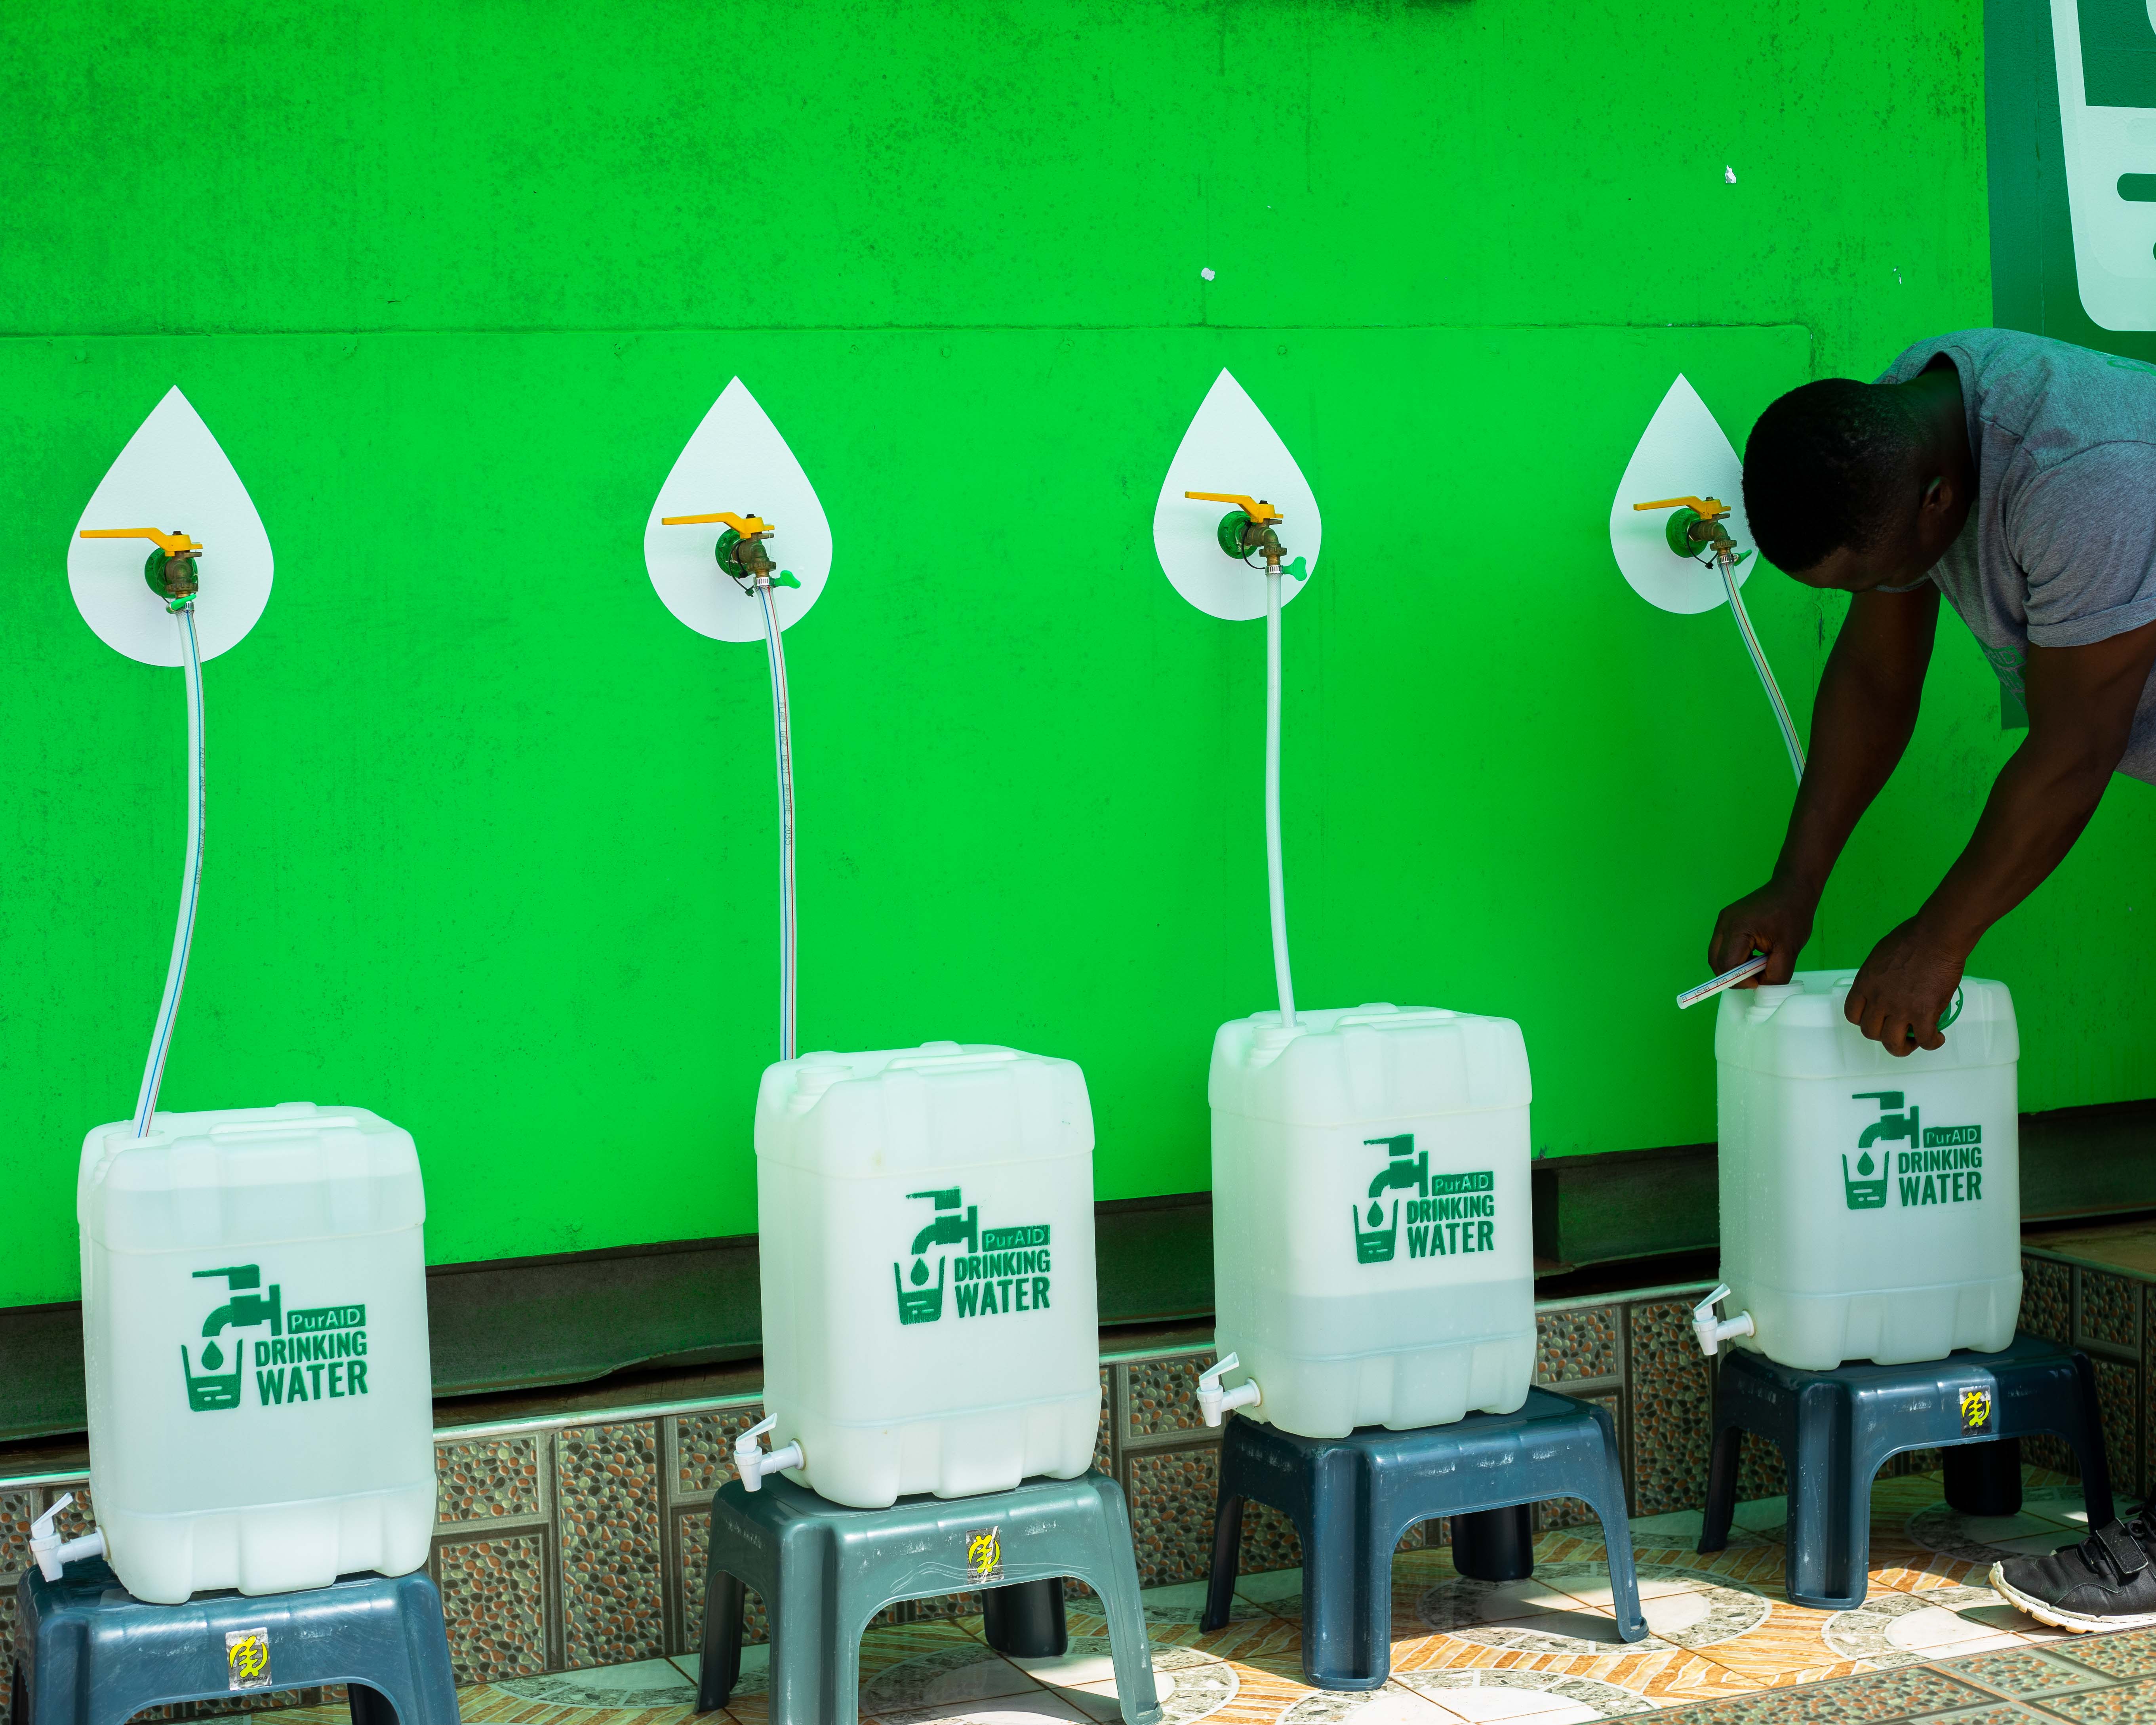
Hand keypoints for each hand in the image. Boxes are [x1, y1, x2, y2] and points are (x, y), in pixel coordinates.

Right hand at [1708, 880, 1815, 984]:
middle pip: (1716, 962)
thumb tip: (1761, 986)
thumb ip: (1776, 974)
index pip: (1727, 965)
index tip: (1759, 981)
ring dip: (1734, 966)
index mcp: (1738, 928)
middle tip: (1756, 978)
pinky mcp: (1727, 920)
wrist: (1793, 887)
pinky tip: (1753, 955)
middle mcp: (1724, 924)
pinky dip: (1735, 956)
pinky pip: (1723, 946)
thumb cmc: (1794, 915)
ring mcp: (1723, 921)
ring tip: (1756, 964)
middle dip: (1733, 976)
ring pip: (1717, 955)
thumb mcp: (1790, 950)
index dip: (1741, 980)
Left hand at [1846, 918, 1965, 1055]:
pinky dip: (1931, 1043)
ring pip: (1892, 1043)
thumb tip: (1884, 985)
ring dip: (1903, 1047)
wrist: (1935, 937)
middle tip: (1897, 1031)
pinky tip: (1937, 1038)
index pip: (1852, 1014)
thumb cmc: (1911, 938)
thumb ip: (1877, 976)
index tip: (1876, 1019)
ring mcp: (1900, 1009)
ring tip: (1914, 1042)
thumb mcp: (1879, 956)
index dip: (1863, 1021)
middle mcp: (1878, 1000)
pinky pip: (1925, 1040)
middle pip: (1870, 1032)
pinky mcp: (1924, 1013)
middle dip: (1882, 1035)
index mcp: (1865, 984)